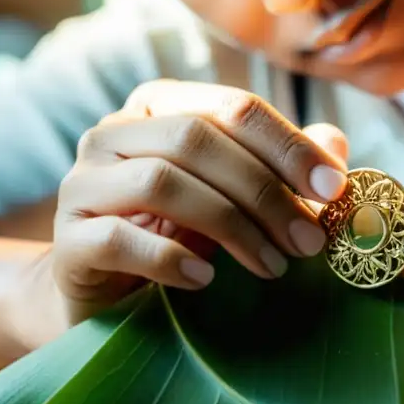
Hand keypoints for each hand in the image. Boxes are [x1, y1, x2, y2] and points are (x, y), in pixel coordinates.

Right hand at [51, 79, 348, 323]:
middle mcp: (114, 132)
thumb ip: (282, 168)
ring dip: (230, 225)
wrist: (104, 297)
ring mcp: (82, 183)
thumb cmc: (178, 236)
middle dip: (265, 191)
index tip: (334, 190)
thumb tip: (335, 146)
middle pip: (197, 139)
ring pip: (160, 181)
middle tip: (309, 242)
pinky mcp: (68, 239)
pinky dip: (172, 259)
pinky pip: (118, 238)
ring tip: (273, 266)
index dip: (288, 146)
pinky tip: (207, 280)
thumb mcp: (236, 198)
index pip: (233, 108)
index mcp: (160, 106)